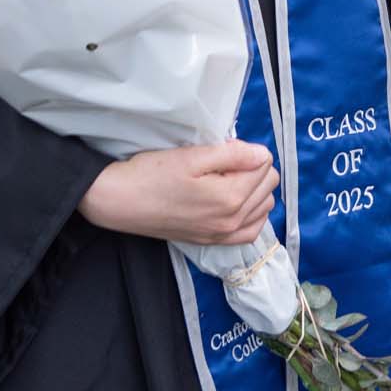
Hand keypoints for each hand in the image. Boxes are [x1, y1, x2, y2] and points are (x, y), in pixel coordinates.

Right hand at [78, 140, 278, 243]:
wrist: (122, 202)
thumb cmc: (153, 174)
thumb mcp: (192, 156)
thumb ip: (233, 154)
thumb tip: (263, 154)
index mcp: (230, 197)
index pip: (265, 163)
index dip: (247, 149)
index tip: (223, 148)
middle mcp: (232, 221)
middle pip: (269, 184)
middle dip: (253, 167)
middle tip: (223, 161)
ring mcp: (223, 235)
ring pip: (264, 206)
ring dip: (254, 188)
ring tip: (227, 178)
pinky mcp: (213, 242)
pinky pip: (251, 230)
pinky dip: (252, 213)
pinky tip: (237, 201)